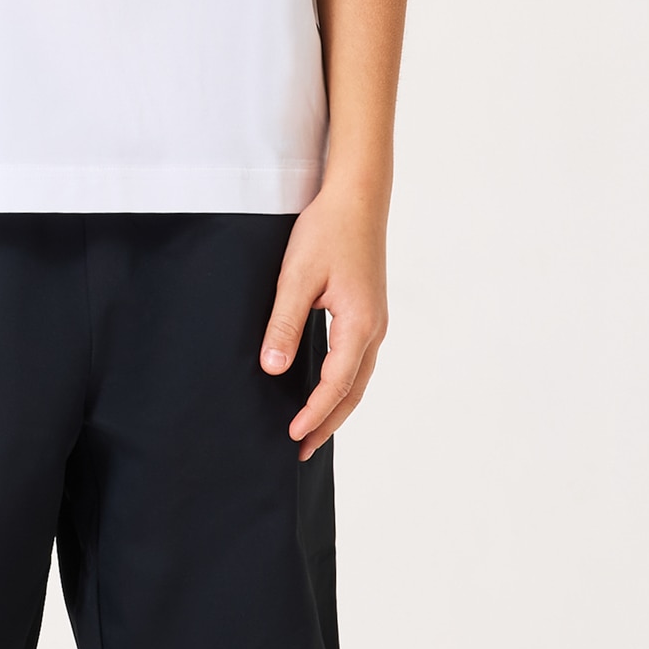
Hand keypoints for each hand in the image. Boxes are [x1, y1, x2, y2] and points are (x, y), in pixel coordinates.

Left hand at [261, 185, 387, 459]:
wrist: (357, 197)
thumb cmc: (327, 231)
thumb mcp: (297, 277)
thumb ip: (285, 324)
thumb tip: (273, 368)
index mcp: (359, 323)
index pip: (336, 384)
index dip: (314, 414)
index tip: (291, 436)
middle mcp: (374, 328)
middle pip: (353, 391)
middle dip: (328, 422)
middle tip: (301, 450)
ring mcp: (375, 320)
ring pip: (359, 378)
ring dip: (337, 406)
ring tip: (312, 429)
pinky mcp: (369, 311)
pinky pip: (358, 360)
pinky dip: (343, 384)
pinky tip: (325, 387)